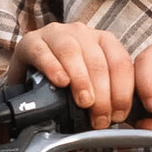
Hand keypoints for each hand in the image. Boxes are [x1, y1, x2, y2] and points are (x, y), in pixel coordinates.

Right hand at [17, 22, 145, 123]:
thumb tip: (118, 117)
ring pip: (72, 52)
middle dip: (103, 93)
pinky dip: (53, 68)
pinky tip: (60, 82)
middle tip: (99, 117)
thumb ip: (107, 93)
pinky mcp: (30, 41)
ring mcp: (55, 34)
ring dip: (81, 80)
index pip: (120, 62)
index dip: (122, 91)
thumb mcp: (91, 82)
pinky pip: (42, 52)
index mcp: (102, 40)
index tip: (118, 115)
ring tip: (84, 102)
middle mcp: (81, 33)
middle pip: (97, 61)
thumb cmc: (65, 80)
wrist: (29, 72)